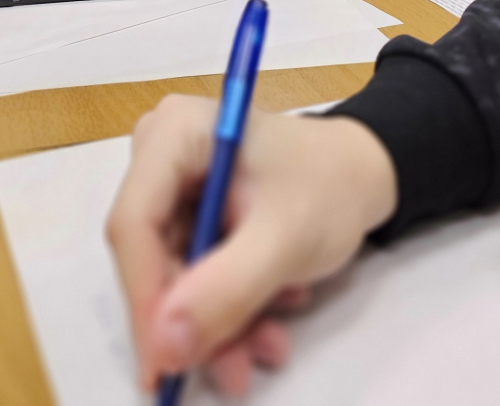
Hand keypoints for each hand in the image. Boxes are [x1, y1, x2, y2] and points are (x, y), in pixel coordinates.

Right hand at [107, 96, 398, 394]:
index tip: (165, 360)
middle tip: (234, 366)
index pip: (135, 225)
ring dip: (218, 323)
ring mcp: (174, 186)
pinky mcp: (189, 214)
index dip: (146, 298)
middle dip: (194, 319)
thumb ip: (227, 289)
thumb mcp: (287, 238)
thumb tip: (165, 344)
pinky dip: (229, 306)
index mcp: (176, 133)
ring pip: (175, 276)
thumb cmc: (333, 185)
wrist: (364, 174)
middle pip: (151, 258)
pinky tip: (272, 312)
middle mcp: (162, 155)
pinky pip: (193, 276)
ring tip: (269, 344)